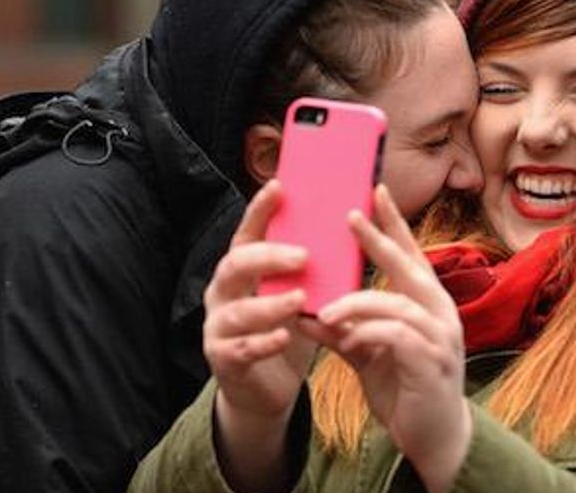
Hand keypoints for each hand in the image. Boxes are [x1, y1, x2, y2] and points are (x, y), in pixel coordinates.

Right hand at [203, 180, 317, 490]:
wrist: (266, 390)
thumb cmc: (288, 330)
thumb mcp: (302, 293)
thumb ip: (316, 267)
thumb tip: (356, 225)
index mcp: (242, 269)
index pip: (248, 232)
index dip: (260, 209)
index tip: (280, 186)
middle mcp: (223, 292)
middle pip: (235, 264)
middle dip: (268, 257)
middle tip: (304, 255)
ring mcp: (218, 326)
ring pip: (237, 310)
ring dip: (270, 303)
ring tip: (300, 299)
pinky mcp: (223, 359)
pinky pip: (240, 348)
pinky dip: (263, 342)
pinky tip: (285, 337)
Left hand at [300, 185, 469, 492]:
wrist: (435, 436)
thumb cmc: (406, 388)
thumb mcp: (368, 353)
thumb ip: (345, 328)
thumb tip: (309, 310)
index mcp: (428, 303)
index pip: (410, 255)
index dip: (394, 223)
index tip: (376, 190)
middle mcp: (440, 312)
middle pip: (408, 266)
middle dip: (378, 239)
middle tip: (349, 215)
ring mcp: (440, 336)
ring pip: (396, 304)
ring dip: (358, 303)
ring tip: (326, 311)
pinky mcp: (430, 362)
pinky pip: (396, 336)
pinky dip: (367, 333)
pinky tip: (345, 338)